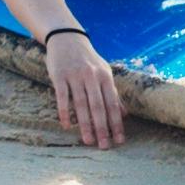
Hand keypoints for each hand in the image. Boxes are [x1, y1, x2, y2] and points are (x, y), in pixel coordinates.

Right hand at [41, 32, 129, 149]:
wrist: (67, 38)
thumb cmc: (88, 60)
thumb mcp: (104, 72)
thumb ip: (113, 93)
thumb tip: (125, 114)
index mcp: (105, 77)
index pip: (113, 104)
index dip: (117, 123)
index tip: (119, 140)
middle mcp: (92, 76)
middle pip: (98, 106)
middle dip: (102, 128)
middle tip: (104, 146)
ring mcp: (75, 75)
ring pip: (81, 104)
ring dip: (85, 124)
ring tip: (88, 141)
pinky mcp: (59, 75)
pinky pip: (62, 97)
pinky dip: (64, 112)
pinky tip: (66, 126)